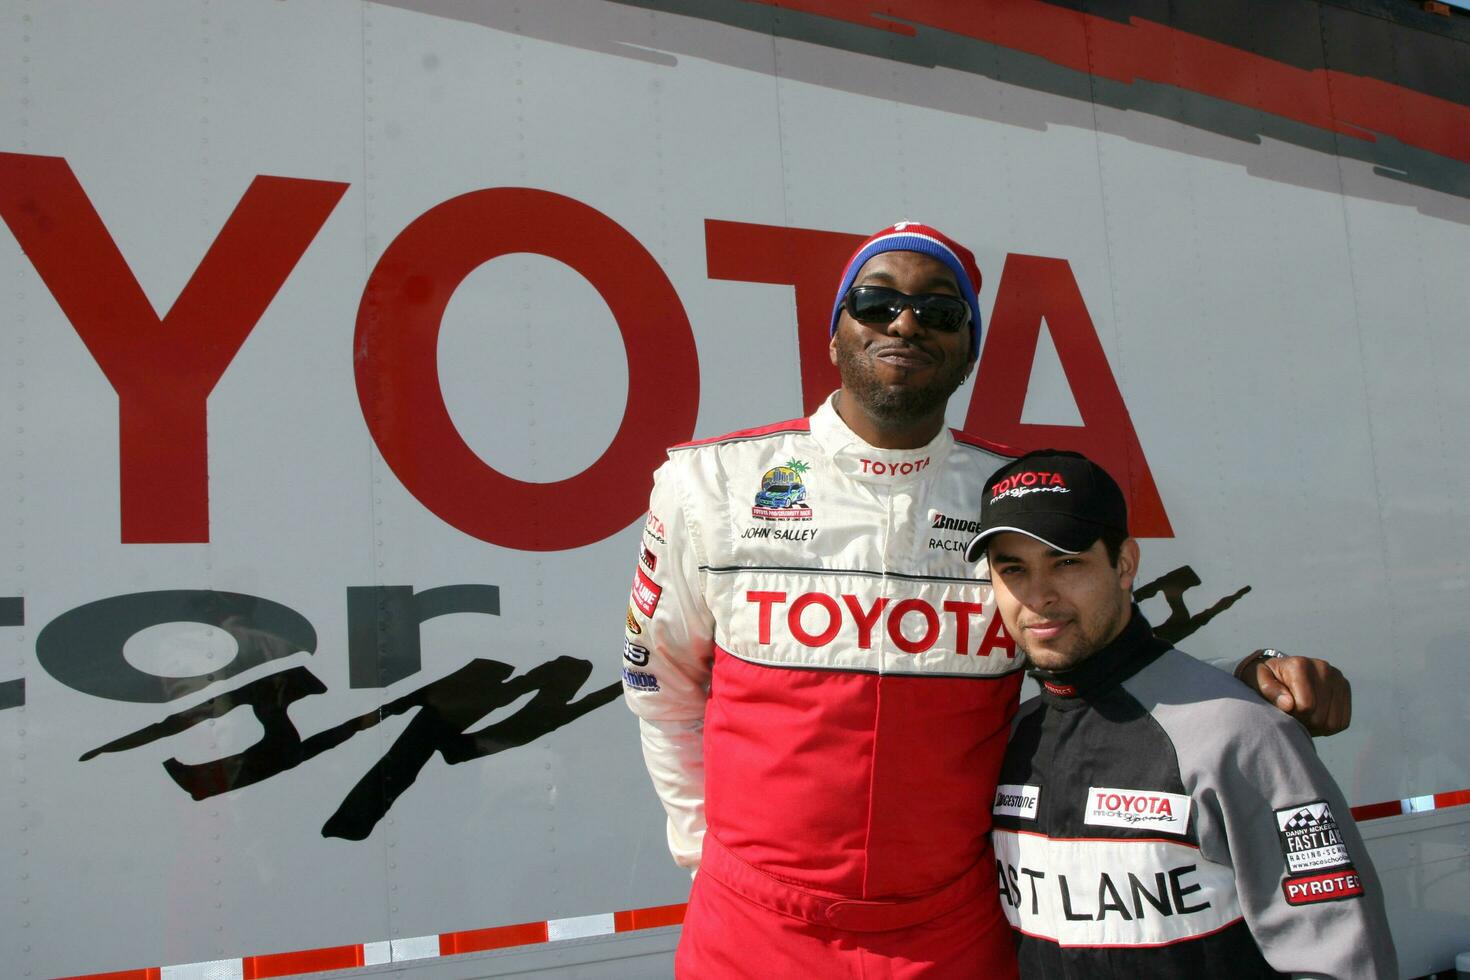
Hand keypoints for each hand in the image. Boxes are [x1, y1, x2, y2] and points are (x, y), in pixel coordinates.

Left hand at [1237, 651, 1351, 736]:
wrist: (1280, 671)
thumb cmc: (1265, 678)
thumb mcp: (1257, 681)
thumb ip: (1269, 691)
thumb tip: (1288, 704)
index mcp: (1300, 665)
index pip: (1306, 706)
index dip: (1293, 716)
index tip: (1283, 710)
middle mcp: (1323, 668)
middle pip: (1320, 716)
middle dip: (1304, 722)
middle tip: (1292, 716)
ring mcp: (1338, 678)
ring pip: (1332, 722)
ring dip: (1316, 727)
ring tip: (1302, 716)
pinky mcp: (1345, 689)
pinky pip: (1342, 722)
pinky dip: (1327, 726)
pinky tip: (1314, 716)